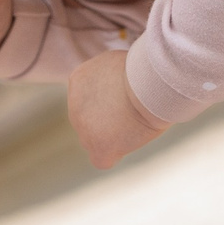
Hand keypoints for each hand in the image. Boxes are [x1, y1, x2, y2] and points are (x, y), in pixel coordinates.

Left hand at [67, 49, 165, 169]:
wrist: (149, 83)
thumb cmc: (145, 69)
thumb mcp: (118, 65)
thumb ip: (107, 78)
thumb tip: (115, 89)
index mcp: (79, 80)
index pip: (89, 99)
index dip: (110, 101)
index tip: (128, 96)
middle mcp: (74, 104)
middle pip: (90, 121)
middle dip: (109, 119)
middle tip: (134, 110)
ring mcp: (83, 127)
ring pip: (94, 141)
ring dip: (113, 136)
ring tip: (135, 122)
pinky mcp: (98, 146)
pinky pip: (101, 159)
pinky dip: (114, 154)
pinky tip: (129, 142)